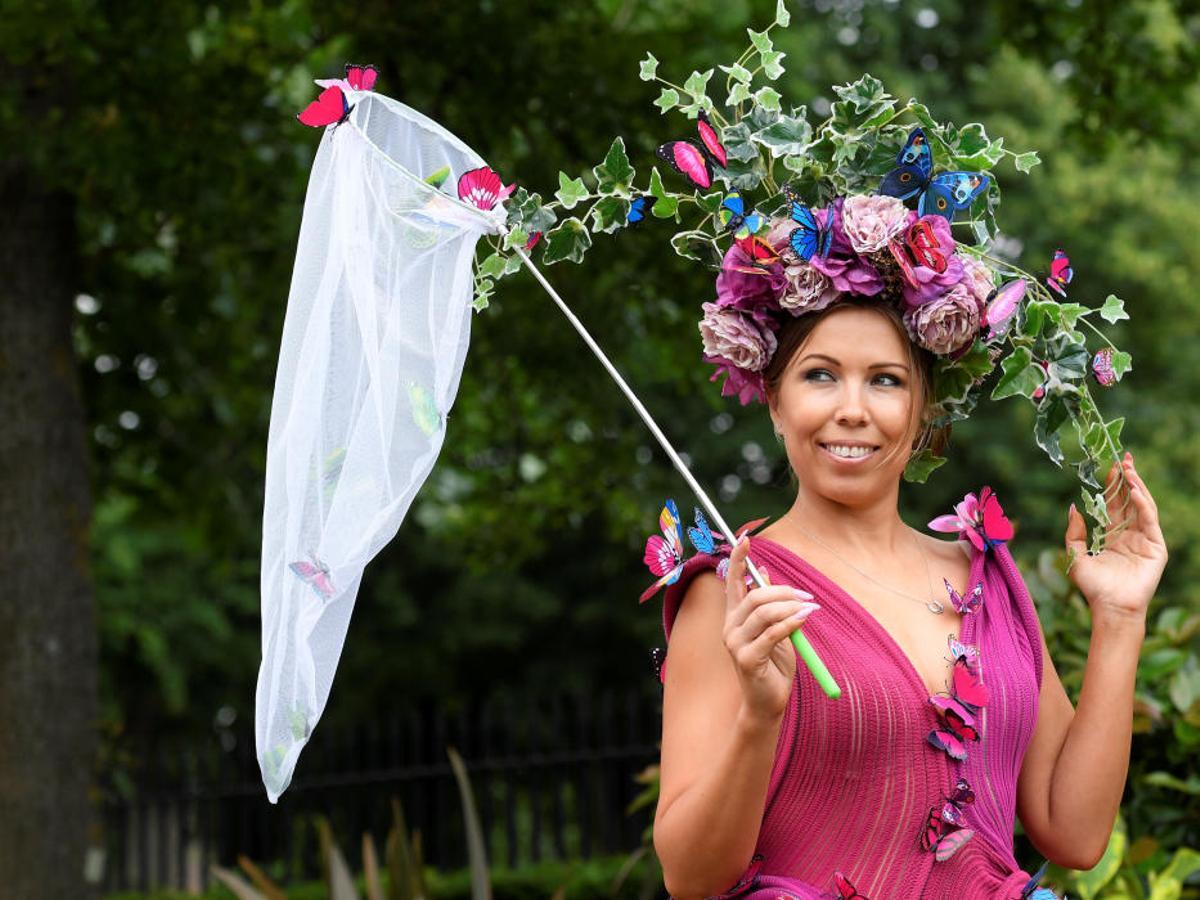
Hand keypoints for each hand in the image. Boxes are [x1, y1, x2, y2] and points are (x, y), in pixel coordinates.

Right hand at [722, 537, 819, 724]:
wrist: (768, 702)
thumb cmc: (772, 665)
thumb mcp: (774, 629)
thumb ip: (768, 603)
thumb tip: (762, 570)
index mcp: (734, 618)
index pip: (731, 582)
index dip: (737, 560)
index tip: (745, 539)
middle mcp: (729, 628)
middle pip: (754, 596)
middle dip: (783, 591)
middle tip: (806, 597)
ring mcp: (735, 644)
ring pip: (764, 612)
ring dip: (791, 607)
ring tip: (810, 610)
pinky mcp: (747, 659)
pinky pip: (773, 633)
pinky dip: (792, 622)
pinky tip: (805, 619)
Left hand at [1064, 452, 1167, 625]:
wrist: (1110, 606)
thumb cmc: (1093, 587)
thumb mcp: (1075, 556)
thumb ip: (1073, 533)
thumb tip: (1073, 507)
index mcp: (1113, 535)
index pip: (1114, 504)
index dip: (1112, 485)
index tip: (1109, 466)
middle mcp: (1130, 534)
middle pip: (1130, 500)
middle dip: (1127, 479)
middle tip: (1123, 458)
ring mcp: (1145, 539)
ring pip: (1142, 506)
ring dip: (1136, 487)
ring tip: (1128, 469)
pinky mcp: (1156, 546)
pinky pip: (1150, 520)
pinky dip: (1143, 504)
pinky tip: (1135, 491)